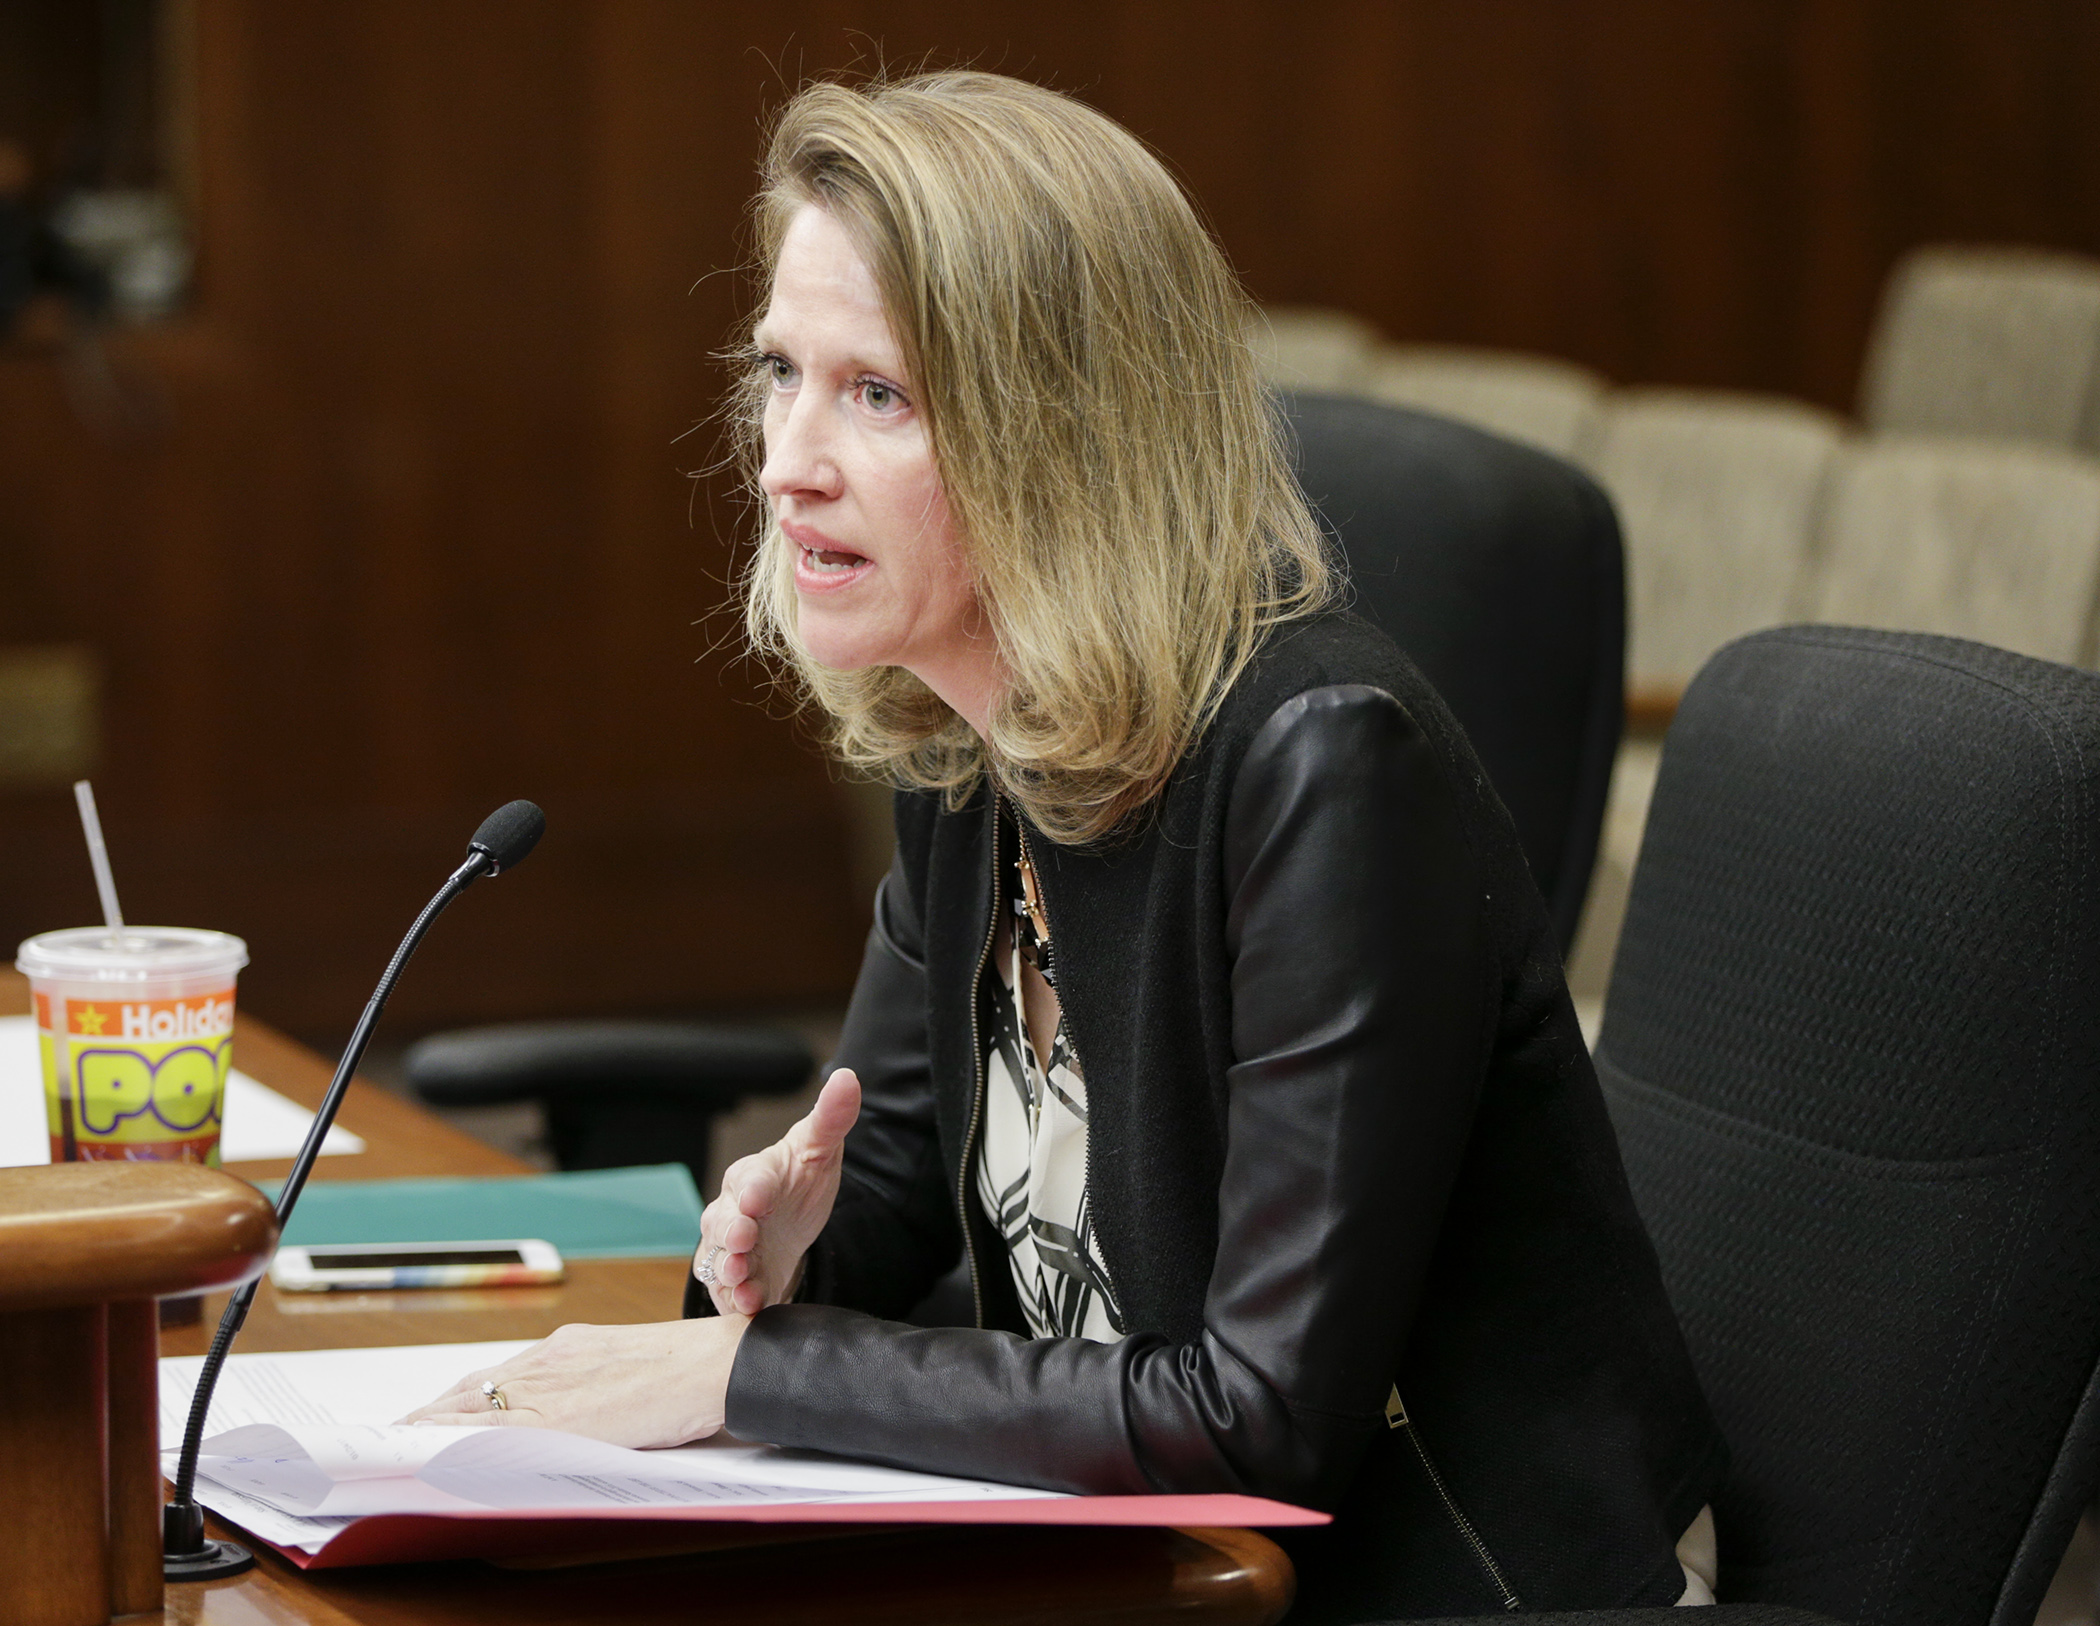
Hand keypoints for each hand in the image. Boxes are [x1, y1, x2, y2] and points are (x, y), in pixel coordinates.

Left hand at [398, 1315, 748, 1447]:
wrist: (714, 1363)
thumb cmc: (685, 1367)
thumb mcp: (624, 1364)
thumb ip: (587, 1382)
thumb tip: (571, 1410)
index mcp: (566, 1346)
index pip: (496, 1374)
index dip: (458, 1397)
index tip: (434, 1411)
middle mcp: (548, 1359)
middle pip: (472, 1389)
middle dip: (432, 1413)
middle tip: (400, 1433)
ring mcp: (550, 1385)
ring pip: (471, 1408)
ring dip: (431, 1427)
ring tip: (401, 1445)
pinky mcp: (558, 1416)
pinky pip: (490, 1430)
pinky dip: (456, 1441)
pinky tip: (435, 1453)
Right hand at [697, 1066, 860, 1314]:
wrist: (789, 1226)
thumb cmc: (799, 1181)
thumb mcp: (820, 1149)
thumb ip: (832, 1117)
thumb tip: (847, 1077)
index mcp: (754, 1176)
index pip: (750, 1179)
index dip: (753, 1189)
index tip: (759, 1198)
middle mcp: (732, 1212)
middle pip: (724, 1222)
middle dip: (732, 1232)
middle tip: (743, 1240)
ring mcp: (730, 1249)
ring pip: (720, 1260)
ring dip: (730, 1271)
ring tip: (742, 1280)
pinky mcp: (734, 1282)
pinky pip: (728, 1293)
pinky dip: (737, 1301)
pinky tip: (750, 1307)